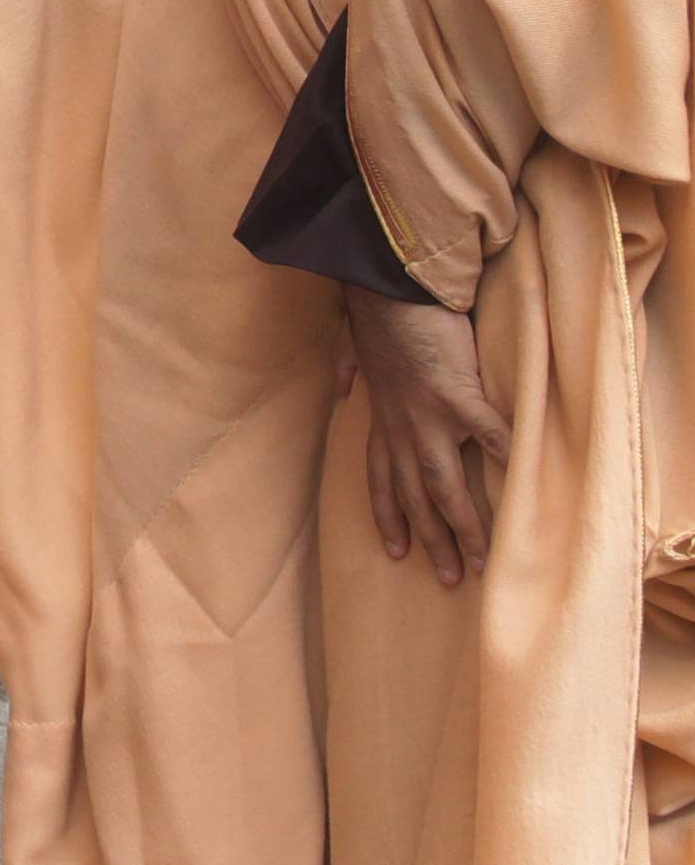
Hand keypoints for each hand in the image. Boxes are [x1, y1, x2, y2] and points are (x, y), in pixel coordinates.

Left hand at [345, 289, 512, 587]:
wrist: (388, 284)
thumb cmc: (379, 314)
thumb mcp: (354, 347)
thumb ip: (349, 370)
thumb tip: (341, 386)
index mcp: (382, 419)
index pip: (381, 480)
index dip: (389, 517)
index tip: (395, 551)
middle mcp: (401, 428)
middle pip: (415, 498)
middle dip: (430, 541)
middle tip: (446, 579)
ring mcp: (428, 415)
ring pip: (444, 485)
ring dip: (463, 526)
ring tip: (481, 559)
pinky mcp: (455, 394)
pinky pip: (485, 433)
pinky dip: (503, 457)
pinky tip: (522, 482)